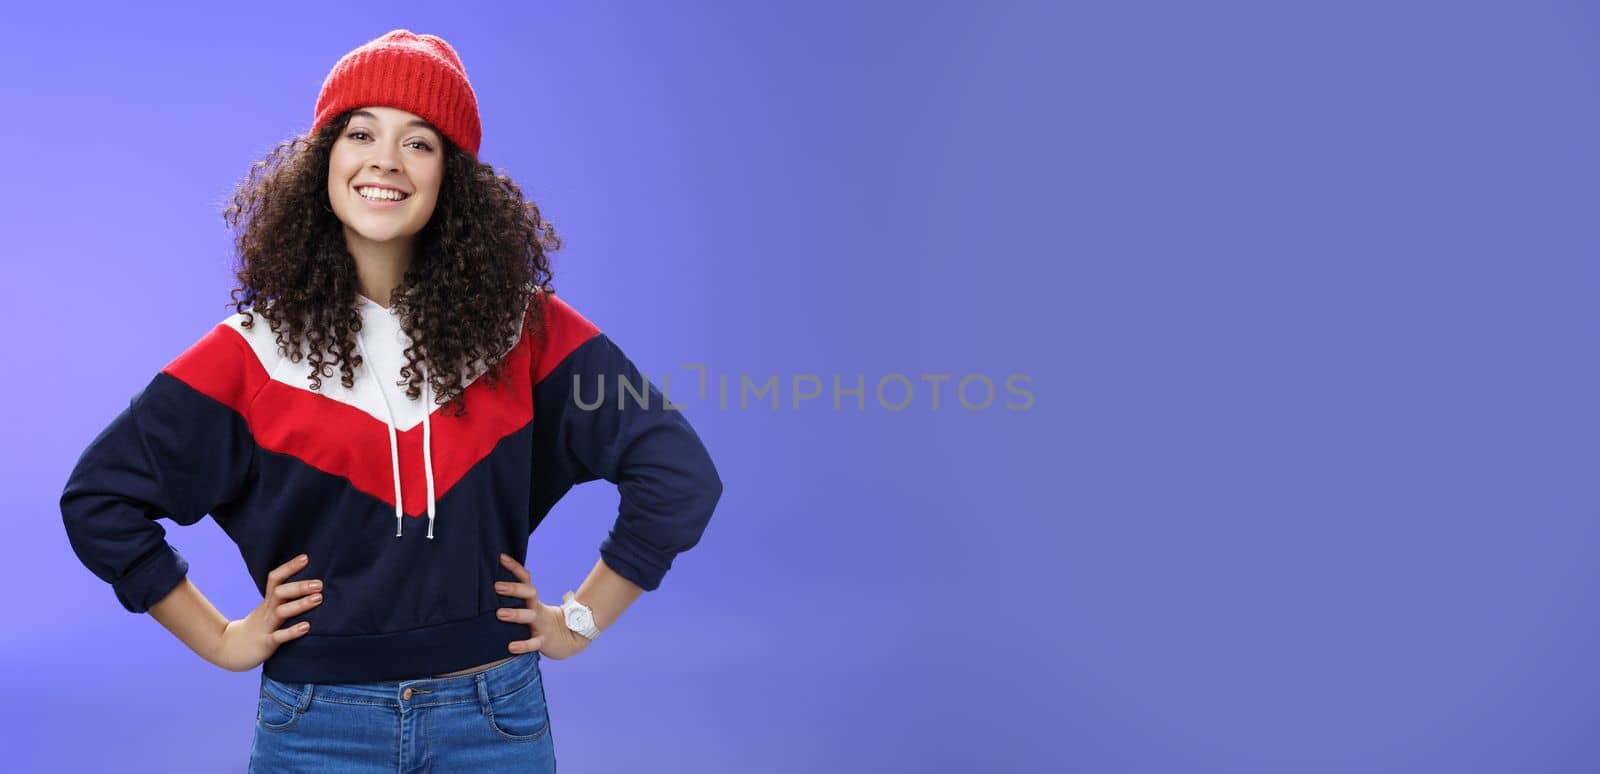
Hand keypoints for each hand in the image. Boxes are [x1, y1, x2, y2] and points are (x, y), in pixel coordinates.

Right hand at [212, 553, 322, 672]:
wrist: (232, 650)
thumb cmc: (259, 626)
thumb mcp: (268, 609)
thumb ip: (284, 598)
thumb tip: (310, 584)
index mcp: (268, 601)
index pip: (275, 579)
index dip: (289, 568)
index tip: (305, 558)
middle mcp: (266, 611)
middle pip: (279, 593)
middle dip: (299, 587)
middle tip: (319, 584)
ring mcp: (266, 626)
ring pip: (280, 612)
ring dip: (300, 605)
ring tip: (318, 598)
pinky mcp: (266, 643)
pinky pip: (278, 636)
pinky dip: (292, 631)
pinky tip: (307, 627)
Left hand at [496, 553, 590, 660]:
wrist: (570, 638)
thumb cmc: (542, 622)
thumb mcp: (533, 608)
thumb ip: (518, 600)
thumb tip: (494, 588)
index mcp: (534, 600)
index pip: (526, 580)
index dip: (515, 568)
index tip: (501, 558)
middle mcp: (538, 609)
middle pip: (530, 594)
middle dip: (514, 589)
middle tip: (497, 586)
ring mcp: (542, 625)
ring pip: (530, 616)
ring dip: (516, 614)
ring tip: (499, 614)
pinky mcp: (544, 641)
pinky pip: (534, 643)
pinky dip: (523, 645)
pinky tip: (511, 647)